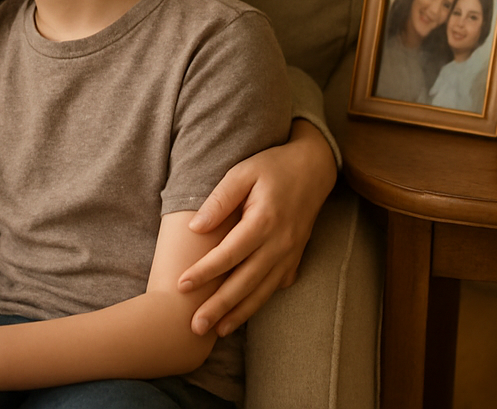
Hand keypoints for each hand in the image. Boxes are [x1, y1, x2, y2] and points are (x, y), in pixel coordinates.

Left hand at [176, 120, 336, 336]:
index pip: (229, 254)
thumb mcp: (242, 172)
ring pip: (262, 291)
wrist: (314, 168)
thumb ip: (219, 200)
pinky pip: (275, 286)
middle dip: (220, 306)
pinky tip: (242, 314)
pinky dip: (259, 302)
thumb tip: (195, 228)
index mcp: (264, 221)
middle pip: (246, 282)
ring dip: (239, 313)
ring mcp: (290, 254)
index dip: (205, 272)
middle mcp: (280, 243)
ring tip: (216, 330)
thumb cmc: (272, 167)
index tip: (182, 286)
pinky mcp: (295, 258)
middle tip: (195, 326)